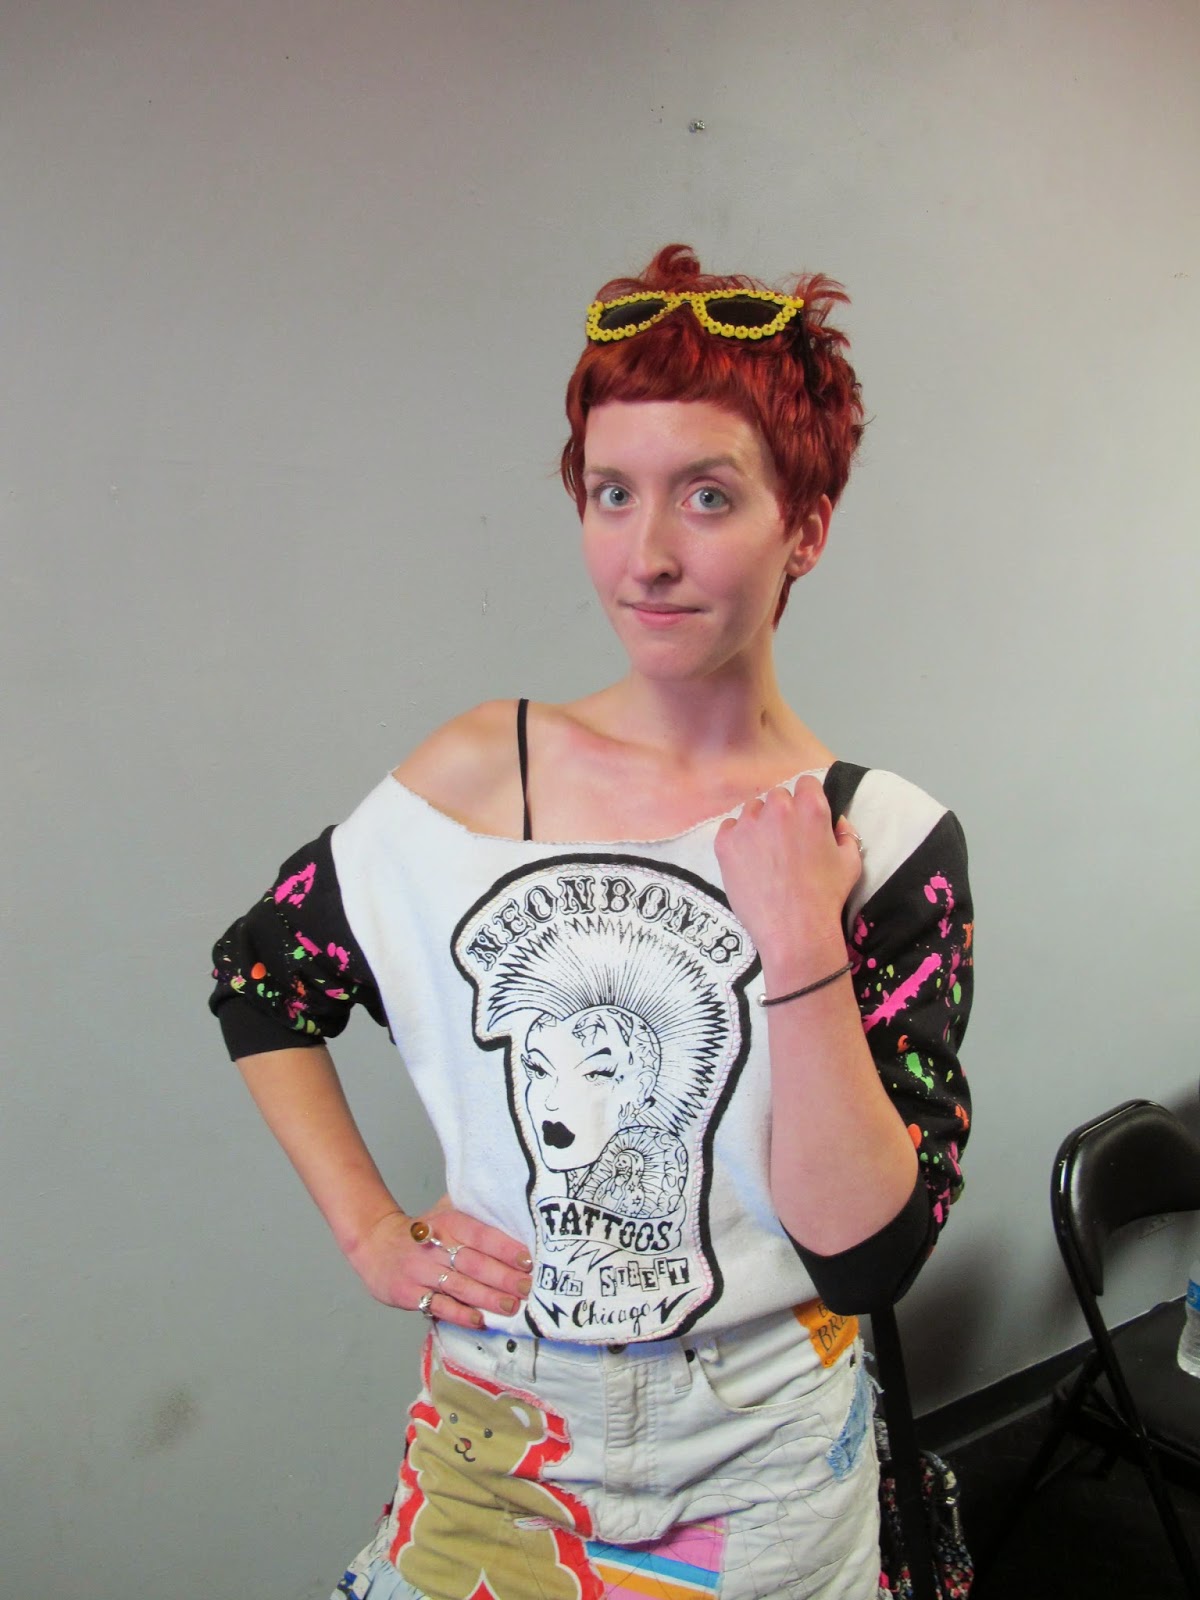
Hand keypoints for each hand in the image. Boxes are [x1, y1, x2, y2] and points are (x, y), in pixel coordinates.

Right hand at [348, 1197, 533, 1330]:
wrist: (375, 1244)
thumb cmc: (422, 1231)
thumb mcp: (443, 1212)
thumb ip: (473, 1213)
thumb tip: (515, 1214)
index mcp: (448, 1222)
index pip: (481, 1234)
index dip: (505, 1247)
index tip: (528, 1260)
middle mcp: (435, 1245)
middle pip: (474, 1262)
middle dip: (503, 1276)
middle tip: (526, 1287)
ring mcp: (421, 1271)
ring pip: (459, 1285)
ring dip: (487, 1297)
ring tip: (511, 1306)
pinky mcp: (410, 1293)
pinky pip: (439, 1305)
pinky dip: (459, 1314)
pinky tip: (478, 1319)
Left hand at [713, 777, 861, 980]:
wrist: (794, 929)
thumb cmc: (826, 896)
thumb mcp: (850, 862)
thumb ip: (845, 833)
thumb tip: (837, 822)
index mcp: (810, 809)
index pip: (806, 783)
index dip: (806, 798)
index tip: (805, 817)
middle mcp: (778, 810)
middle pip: (777, 796)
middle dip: (782, 813)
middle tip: (785, 840)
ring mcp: (748, 825)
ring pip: (751, 811)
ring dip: (758, 824)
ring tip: (765, 853)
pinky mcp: (725, 843)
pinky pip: (729, 828)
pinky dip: (737, 839)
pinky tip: (748, 860)